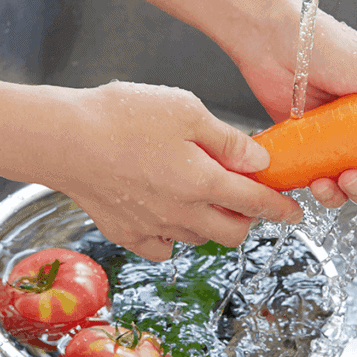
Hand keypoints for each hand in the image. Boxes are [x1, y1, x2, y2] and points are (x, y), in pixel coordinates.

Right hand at [47, 82, 302, 260]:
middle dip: (247, 219)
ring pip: (198, 239)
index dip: (280, 207)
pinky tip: (167, 213)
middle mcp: (182, 213)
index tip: (294, 211)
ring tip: (203, 197)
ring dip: (211, 224)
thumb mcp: (185, 110)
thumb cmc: (121, 116)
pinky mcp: (125, 232)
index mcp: (203, 182)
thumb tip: (259, 160)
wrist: (63, 139)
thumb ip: (227, 139)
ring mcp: (152, 227)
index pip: (255, 202)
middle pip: (231, 232)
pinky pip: (161, 247)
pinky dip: (172, 236)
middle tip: (246, 200)